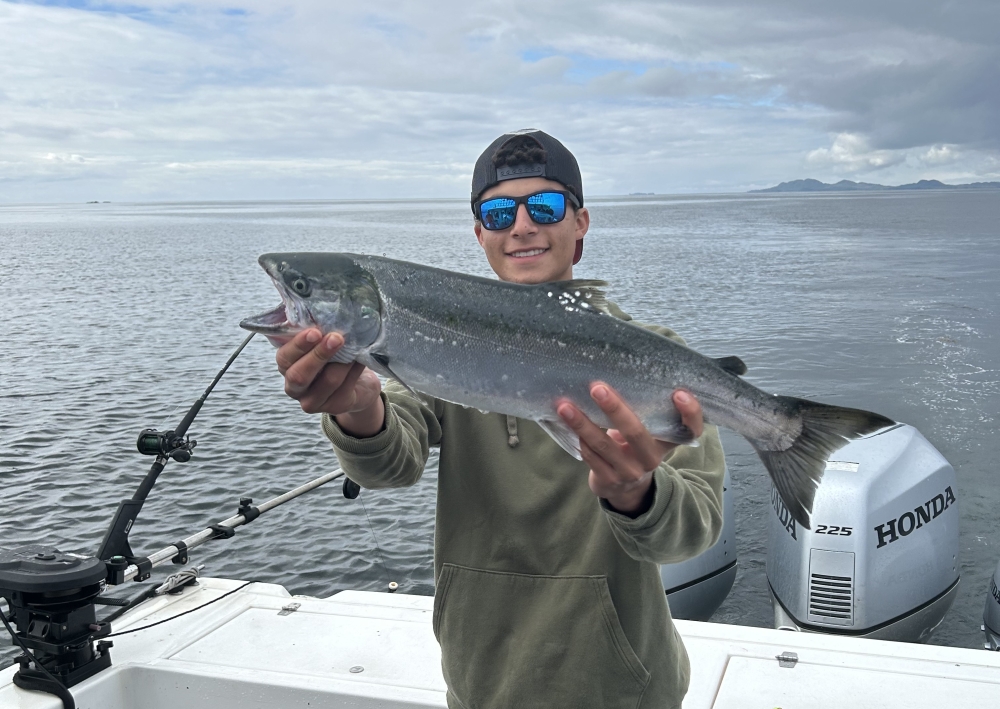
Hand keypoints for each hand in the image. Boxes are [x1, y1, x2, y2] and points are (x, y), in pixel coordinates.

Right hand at [276, 328, 383, 436]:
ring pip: (328, 380)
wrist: (357, 384)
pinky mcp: (334, 407)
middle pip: (300, 375)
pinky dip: (355, 370)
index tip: (315, 331)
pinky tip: (360, 359)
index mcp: (287, 367)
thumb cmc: (334, 357)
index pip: (284, 358)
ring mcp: (313, 401)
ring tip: (354, 345)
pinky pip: (346, 386)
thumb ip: (314, 331)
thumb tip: (316, 308)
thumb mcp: (321, 343)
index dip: (298, 345)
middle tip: (336, 338)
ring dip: (343, 361)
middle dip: (319, 355)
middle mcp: (294, 387)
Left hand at [557, 384, 703, 515]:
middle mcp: (652, 458)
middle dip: (615, 409)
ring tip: (565, 406)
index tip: (679, 393)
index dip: (690, 413)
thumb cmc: (634, 447)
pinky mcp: (609, 481)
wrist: (625, 489)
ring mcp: (630, 472)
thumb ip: (641, 412)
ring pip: (604, 446)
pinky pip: (591, 457)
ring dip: (582, 424)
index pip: (691, 430)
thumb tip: (614, 372)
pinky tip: (567, 424)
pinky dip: (579, 439)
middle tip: (596, 388)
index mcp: (666, 441)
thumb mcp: (646, 433)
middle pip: (637, 433)